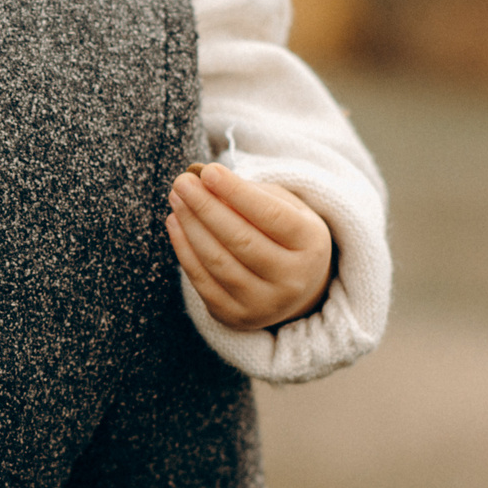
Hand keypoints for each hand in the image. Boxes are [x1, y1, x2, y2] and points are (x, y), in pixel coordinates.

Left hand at [168, 163, 334, 329]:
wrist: (294, 285)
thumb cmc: (282, 232)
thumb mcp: (283, 206)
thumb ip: (249, 192)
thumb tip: (202, 178)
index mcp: (312, 244)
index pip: (271, 216)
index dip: (237, 193)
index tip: (209, 171)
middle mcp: (294, 279)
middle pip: (241, 240)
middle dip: (206, 207)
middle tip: (182, 182)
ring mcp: (266, 303)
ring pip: (218, 262)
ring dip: (191, 226)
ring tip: (176, 198)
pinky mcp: (237, 316)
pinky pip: (203, 282)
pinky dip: (184, 250)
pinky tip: (175, 223)